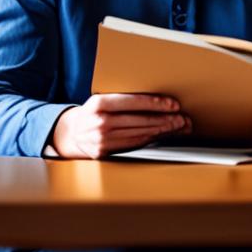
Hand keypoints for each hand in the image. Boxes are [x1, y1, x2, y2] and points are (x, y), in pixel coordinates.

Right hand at [50, 93, 191, 158]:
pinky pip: (133, 144)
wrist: (70, 133)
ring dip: (161, 130)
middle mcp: (100, 121)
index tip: (172, 104)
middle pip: (139, 120)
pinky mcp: (105, 152)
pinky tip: (161, 135)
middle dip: (164, 119)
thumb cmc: (92, 112)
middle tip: (181, 118)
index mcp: (99, 103)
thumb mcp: (101, 100)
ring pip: (139, 134)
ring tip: (177, 126)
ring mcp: (102, 139)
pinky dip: (150, 139)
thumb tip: (154, 99)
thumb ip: (122, 99)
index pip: (133, 102)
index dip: (155, 103)